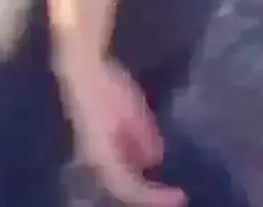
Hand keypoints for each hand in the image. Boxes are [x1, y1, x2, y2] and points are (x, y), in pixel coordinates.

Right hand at [57, 55, 182, 206]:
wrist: (81, 69)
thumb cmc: (107, 89)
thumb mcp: (134, 113)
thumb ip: (145, 139)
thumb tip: (154, 160)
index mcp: (103, 157)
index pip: (131, 189)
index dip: (155, 197)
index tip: (181, 195)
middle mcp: (95, 162)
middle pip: (124, 188)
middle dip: (149, 194)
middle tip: (174, 195)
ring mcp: (92, 154)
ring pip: (118, 179)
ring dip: (141, 183)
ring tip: (165, 185)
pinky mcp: (94, 143)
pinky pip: (115, 165)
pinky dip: (134, 169)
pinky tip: (148, 164)